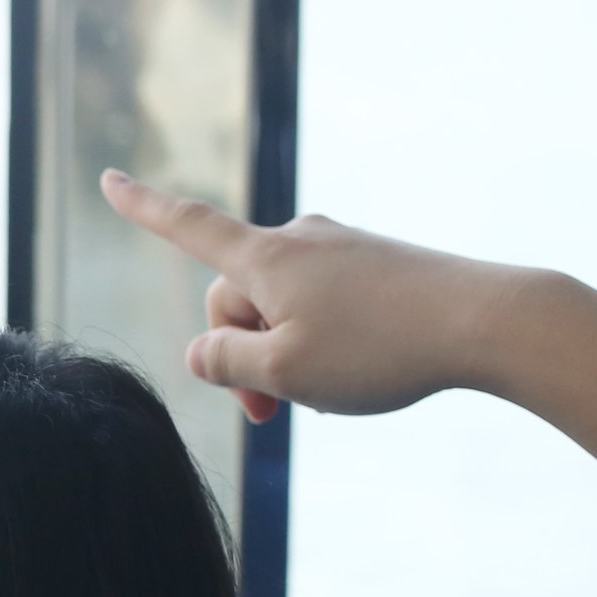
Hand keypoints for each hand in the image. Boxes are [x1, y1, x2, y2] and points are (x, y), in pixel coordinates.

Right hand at [97, 169, 542, 424]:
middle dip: (239, 355)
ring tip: (325, 395)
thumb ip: (224, 363)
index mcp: (266, 258)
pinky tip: (356, 375)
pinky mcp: (376, 265)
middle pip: (235, 298)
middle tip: (268, 416)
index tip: (108, 180)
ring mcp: (341, 249)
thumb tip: (200, 351)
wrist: (488, 323)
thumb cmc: (380, 349)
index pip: (187, 227)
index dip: (142, 208)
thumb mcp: (282, 372)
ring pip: (280, 307)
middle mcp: (299, 240)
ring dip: (283, 355)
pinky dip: (321, 344)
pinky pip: (322, 306)